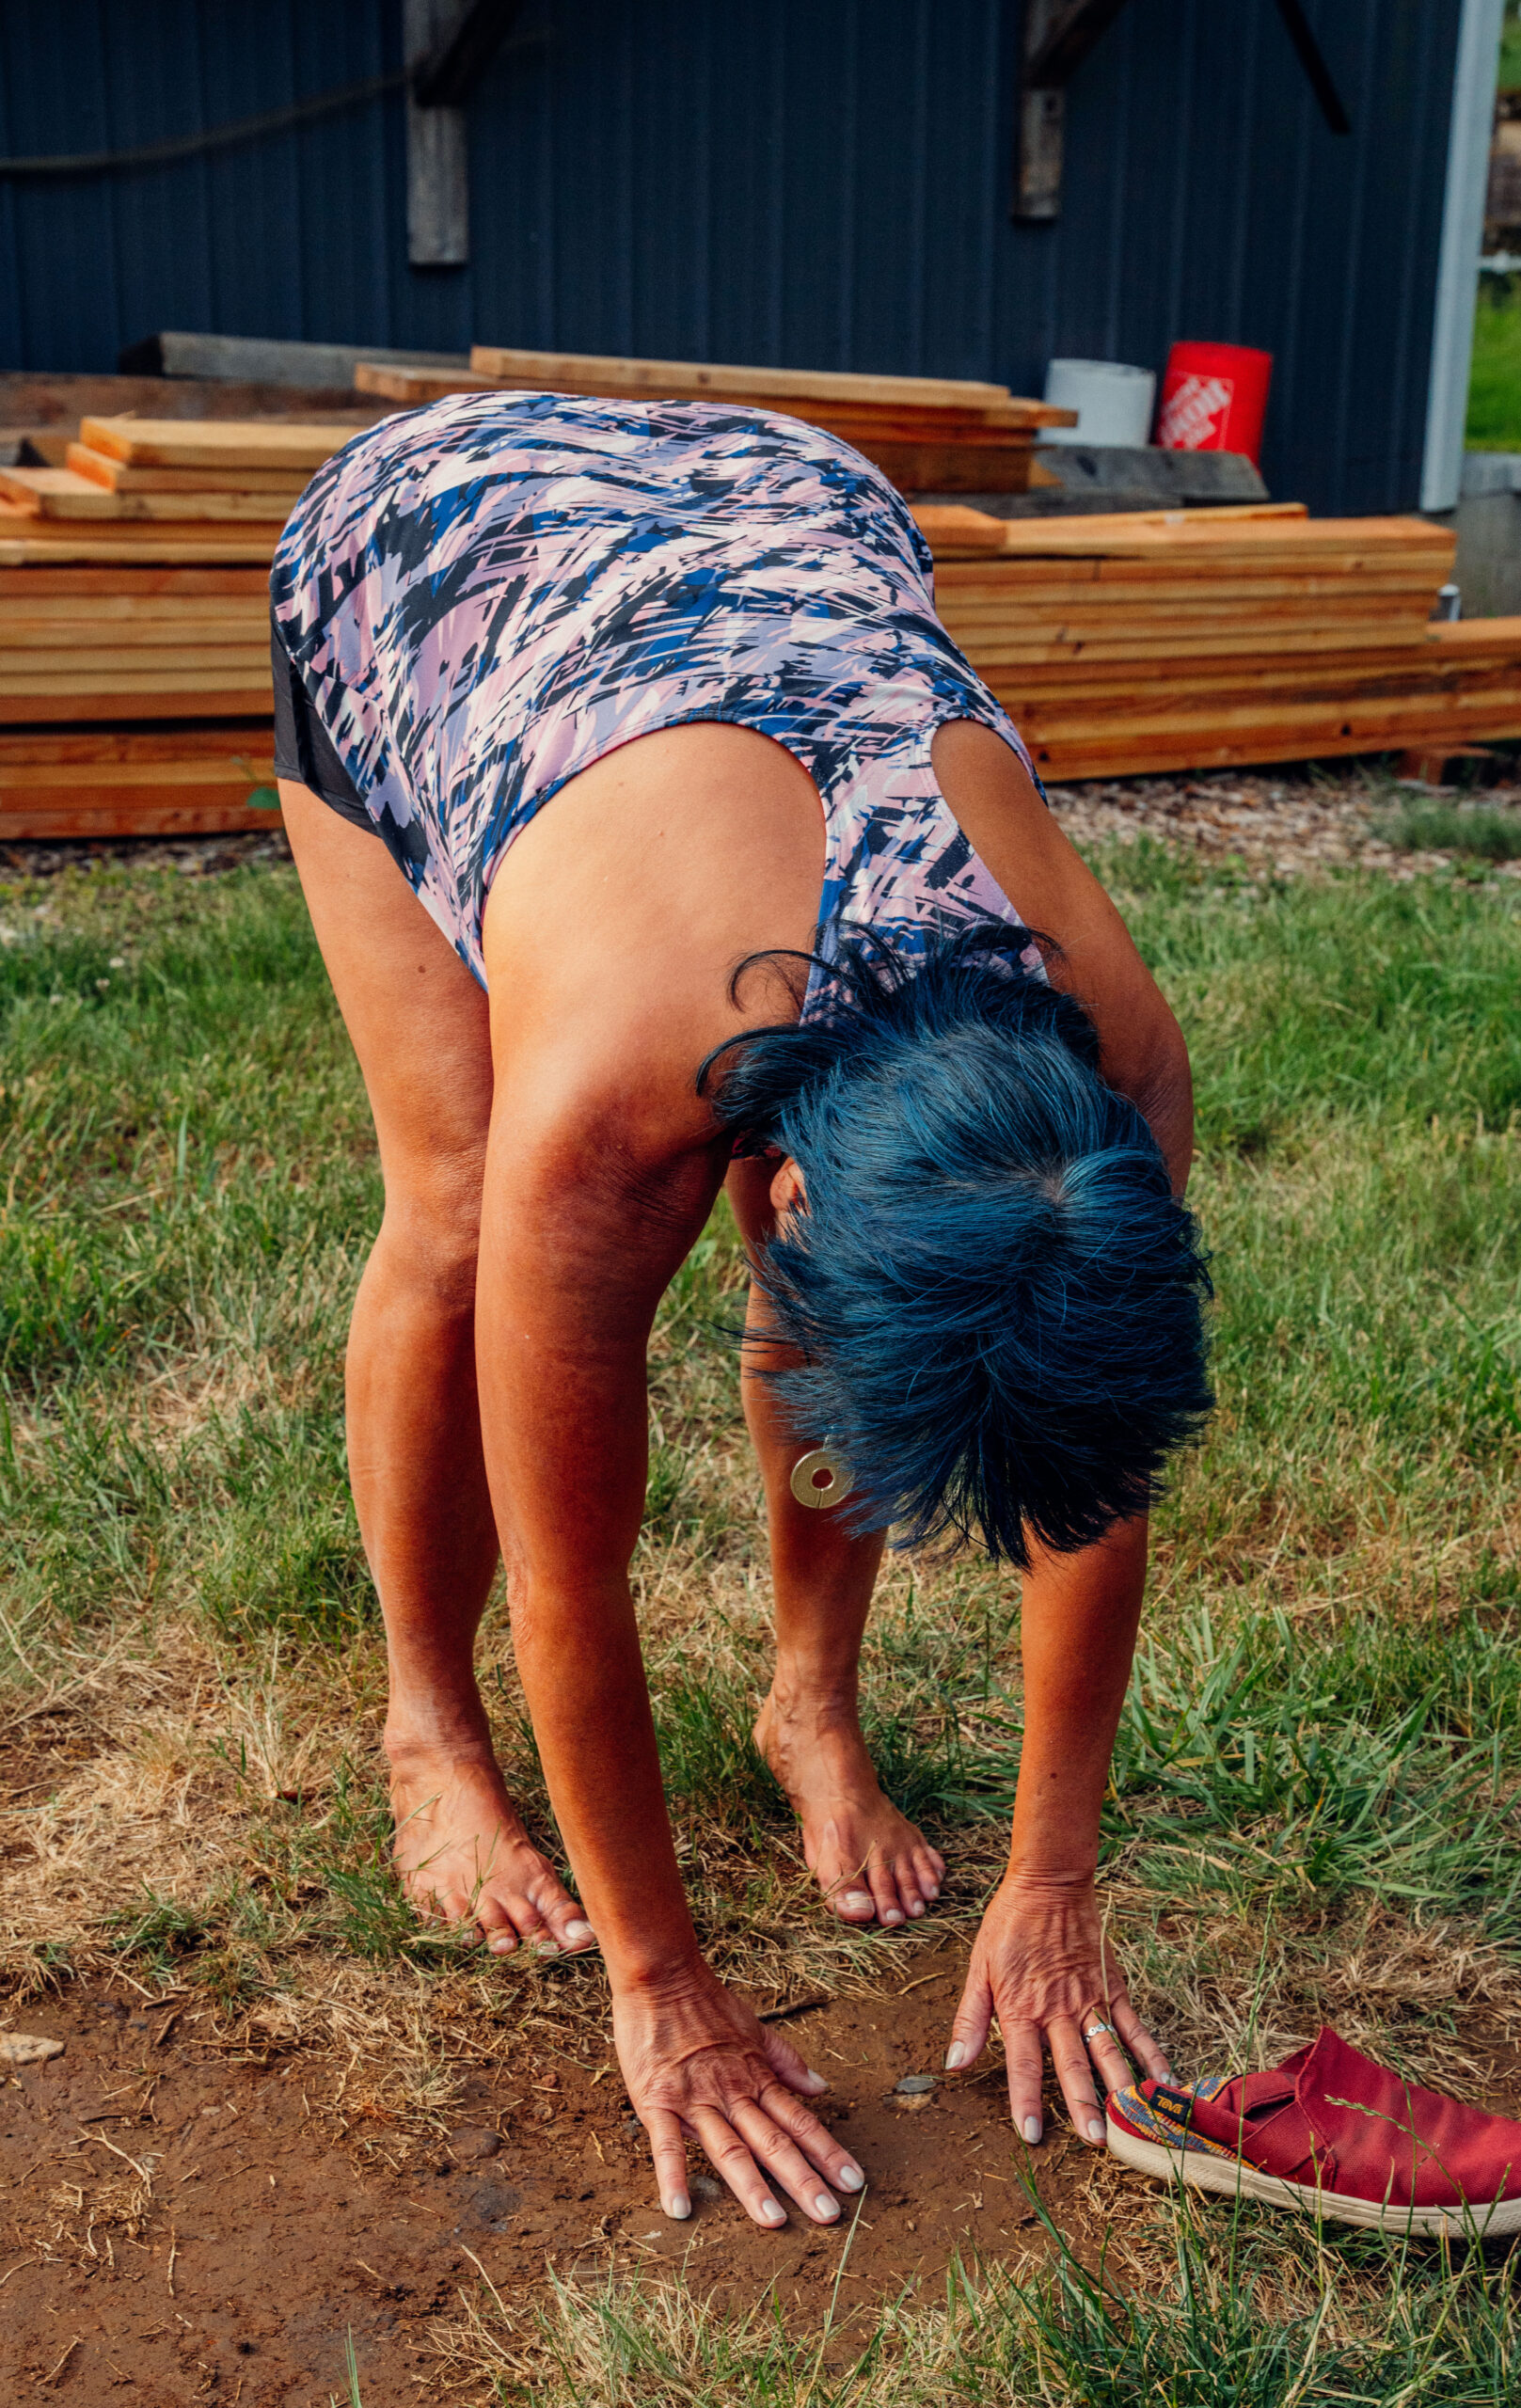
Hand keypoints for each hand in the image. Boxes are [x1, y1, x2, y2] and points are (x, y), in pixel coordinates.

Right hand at [612, 1959, 864, 2226]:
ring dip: (751, 2186)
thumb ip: (786, 2061)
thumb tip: (822, 2087)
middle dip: (802, 2179)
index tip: (855, 2182)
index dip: (828, 2152)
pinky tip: (680, 2209)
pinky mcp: (657, 2101)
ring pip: (729, 2148)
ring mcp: (695, 2099)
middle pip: (773, 2142)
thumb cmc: (708, 2003)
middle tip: (830, 2215)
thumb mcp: (755, 2028)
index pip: (800, 2121)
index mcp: (756, 2078)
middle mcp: (732, 2093)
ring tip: (773, 2221)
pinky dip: (672, 2176)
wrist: (662, 1975)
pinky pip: (665, 2144)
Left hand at [945, 1871, 1168, 2145]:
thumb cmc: (1008, 1925)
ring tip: (1132, 2120)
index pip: (1024, 2064)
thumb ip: (971, 2019)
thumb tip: (955, 2063)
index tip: (1032, 2135)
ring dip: (1120, 2087)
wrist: (1049, 1883)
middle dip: (1084, 2105)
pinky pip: (1134, 2026)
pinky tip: (1165, 2082)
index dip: (1027, 2100)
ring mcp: (1090, 1999)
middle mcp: (1058, 2009)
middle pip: (1073, 2064)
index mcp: (1022, 2008)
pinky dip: (1151, 2054)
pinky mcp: (1113, 1987)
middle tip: (1095, 2140)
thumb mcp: (979, 1967)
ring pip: (1108, 2050)